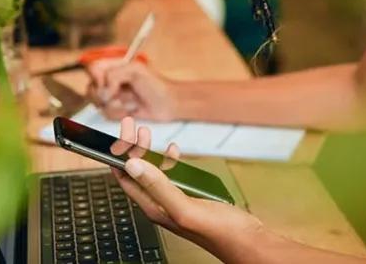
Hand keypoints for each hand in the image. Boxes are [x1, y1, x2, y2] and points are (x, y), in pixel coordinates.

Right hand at [87, 59, 177, 121]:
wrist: (169, 104)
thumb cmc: (157, 85)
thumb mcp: (136, 71)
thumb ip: (115, 75)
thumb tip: (103, 91)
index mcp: (115, 66)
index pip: (92, 68)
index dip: (96, 78)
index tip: (106, 84)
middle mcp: (111, 80)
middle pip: (90, 87)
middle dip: (105, 95)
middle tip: (118, 96)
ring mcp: (113, 96)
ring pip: (98, 103)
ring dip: (115, 106)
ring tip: (130, 103)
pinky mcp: (116, 111)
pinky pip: (107, 115)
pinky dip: (120, 114)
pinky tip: (132, 110)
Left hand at [111, 117, 266, 261]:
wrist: (248, 241)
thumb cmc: (221, 232)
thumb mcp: (185, 207)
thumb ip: (159, 187)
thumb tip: (132, 166)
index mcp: (154, 208)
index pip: (126, 179)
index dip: (118, 156)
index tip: (119, 136)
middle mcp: (161, 203)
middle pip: (137, 172)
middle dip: (131, 148)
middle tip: (131, 125)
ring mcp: (175, 199)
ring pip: (153, 171)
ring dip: (147, 151)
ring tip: (146, 133)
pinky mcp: (190, 195)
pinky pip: (173, 175)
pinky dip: (170, 160)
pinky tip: (174, 151)